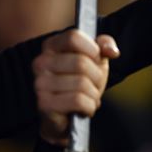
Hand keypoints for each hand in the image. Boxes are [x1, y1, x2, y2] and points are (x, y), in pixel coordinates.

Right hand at [32, 30, 119, 145]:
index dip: (93, 50)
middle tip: (93, 85)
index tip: (96, 60)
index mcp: (51, 46)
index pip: (74, 37)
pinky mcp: (44, 103)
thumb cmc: (82, 82)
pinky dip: (89, 107)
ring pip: (82, 83)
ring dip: (93, 94)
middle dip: (97, 77)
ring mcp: (40, 83)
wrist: (70, 114)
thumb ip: (105, 45)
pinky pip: (78, 100)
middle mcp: (41, 63)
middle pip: (81, 62)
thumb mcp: (97, 59)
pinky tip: (84, 108)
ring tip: (88, 97)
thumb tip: (111, 51)